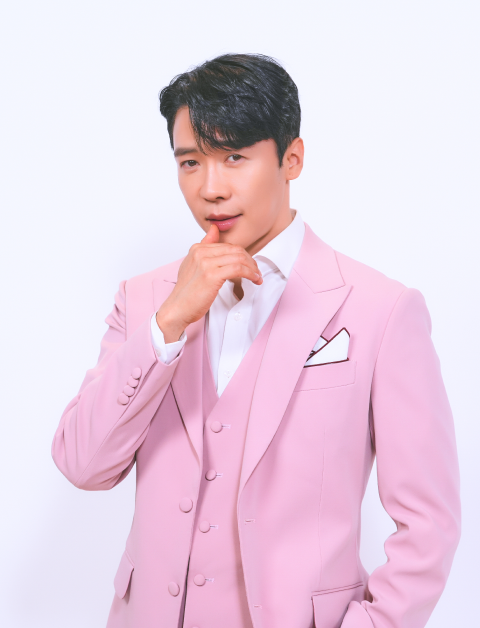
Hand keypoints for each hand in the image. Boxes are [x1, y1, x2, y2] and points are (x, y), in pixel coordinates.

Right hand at [156, 223, 262, 342]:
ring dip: (253, 268)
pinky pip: (238, 269)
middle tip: (256, 271)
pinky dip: (250, 273)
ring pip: (239, 258)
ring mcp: (206, 263)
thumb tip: (214, 229)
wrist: (177, 309)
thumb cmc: (186, 292)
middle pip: (235, 250)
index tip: (249, 265)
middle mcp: (201, 252)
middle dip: (250, 260)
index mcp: (197, 248)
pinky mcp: (212, 275)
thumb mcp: (193, 264)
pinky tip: (254, 279)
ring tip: (257, 277)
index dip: (242, 255)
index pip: (228, 245)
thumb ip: (204, 246)